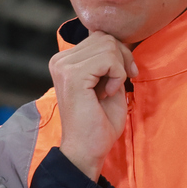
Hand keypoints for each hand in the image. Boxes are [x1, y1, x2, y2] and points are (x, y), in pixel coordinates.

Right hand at [50, 32, 134, 178]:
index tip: (126, 75)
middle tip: (120, 83)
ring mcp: (64, 66)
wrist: (87, 150)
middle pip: (105, 37)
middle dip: (123, 58)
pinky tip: (107, 94)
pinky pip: (108, 59)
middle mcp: (60, 59)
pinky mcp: (72, 75)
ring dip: (119, 69)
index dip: (120, 53)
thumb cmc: (99, 122)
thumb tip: (122, 41)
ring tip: (109, 90)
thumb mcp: (109, 83)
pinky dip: (117, 76)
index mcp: (65, 60)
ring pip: (108, 45)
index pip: (100, 37)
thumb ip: (111, 61)